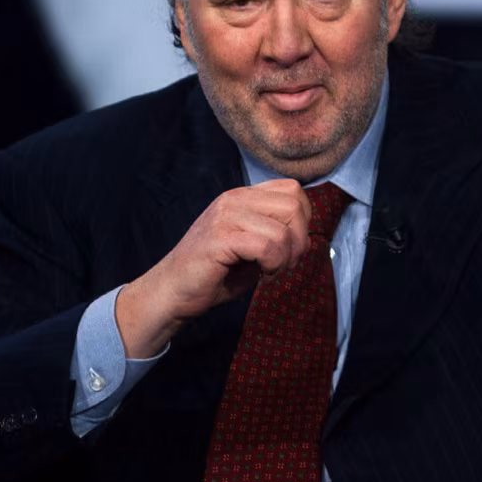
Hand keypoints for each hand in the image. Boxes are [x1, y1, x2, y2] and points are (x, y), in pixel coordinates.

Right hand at [115, 179, 311, 357]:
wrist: (173, 292)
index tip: (290, 247)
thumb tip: (308, 238)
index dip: (302, 220)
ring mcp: (226, 216)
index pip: (293, 190)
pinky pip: (267, 247)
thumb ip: (277, 234)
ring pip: (283, 230)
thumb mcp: (252, 247)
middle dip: (300, 240)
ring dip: (286, 258)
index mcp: (243, 197)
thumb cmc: (215, 273)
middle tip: (285, 263)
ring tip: (270, 271)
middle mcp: (234, 199)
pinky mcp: (220, 238)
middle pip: (294, 205)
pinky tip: (262, 275)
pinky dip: (273, 265)